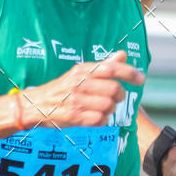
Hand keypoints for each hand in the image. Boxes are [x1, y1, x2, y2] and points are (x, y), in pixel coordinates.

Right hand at [23, 50, 143, 128]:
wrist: (34, 105)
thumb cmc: (61, 89)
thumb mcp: (79, 73)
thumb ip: (103, 65)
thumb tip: (122, 55)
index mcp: (83, 70)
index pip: (112, 68)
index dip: (130, 73)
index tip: (141, 79)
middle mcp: (80, 83)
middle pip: (115, 90)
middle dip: (120, 96)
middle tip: (116, 99)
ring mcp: (76, 100)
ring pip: (109, 106)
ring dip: (110, 110)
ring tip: (102, 109)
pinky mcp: (74, 116)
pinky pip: (100, 120)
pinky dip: (102, 121)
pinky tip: (95, 118)